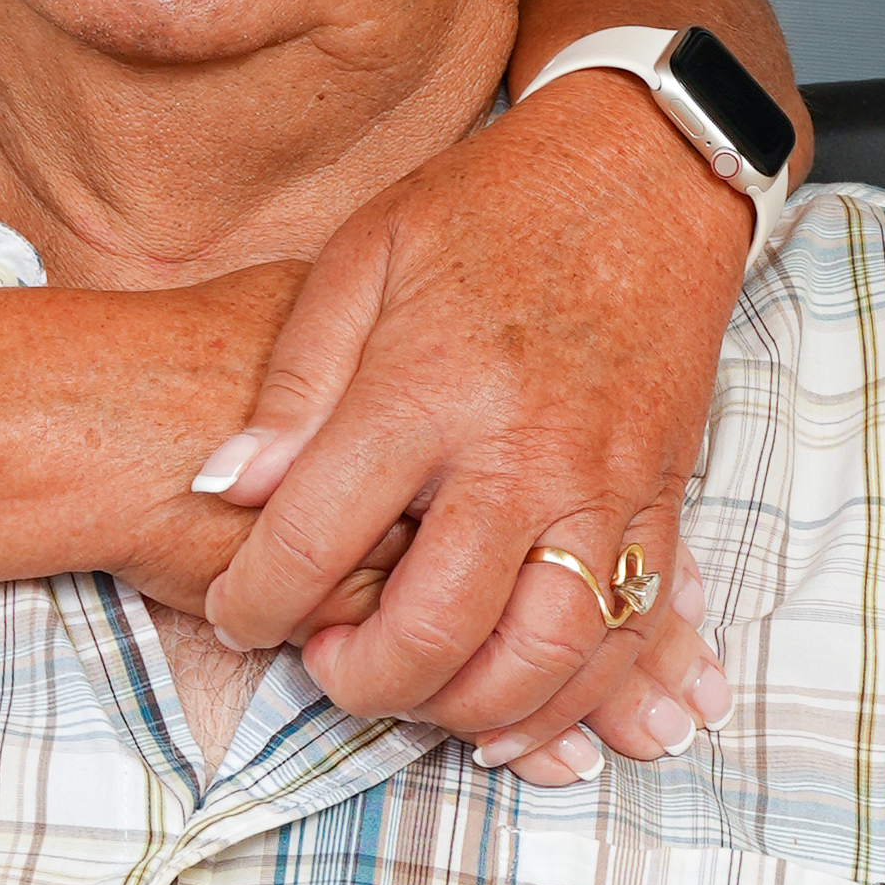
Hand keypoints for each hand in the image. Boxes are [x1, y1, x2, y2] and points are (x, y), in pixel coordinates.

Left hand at [196, 83, 746, 777]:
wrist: (646, 169)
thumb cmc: (491, 206)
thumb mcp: (363, 257)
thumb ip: (294, 380)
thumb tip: (223, 484)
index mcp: (428, 387)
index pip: (320, 533)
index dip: (259, 600)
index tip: (235, 614)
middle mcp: (523, 450)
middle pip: (438, 624)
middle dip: (365, 682)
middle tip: (327, 673)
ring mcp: (605, 483)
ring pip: (547, 653)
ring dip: (474, 710)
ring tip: (418, 702)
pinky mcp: (662, 497)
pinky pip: (629, 631)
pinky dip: (574, 698)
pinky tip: (516, 714)